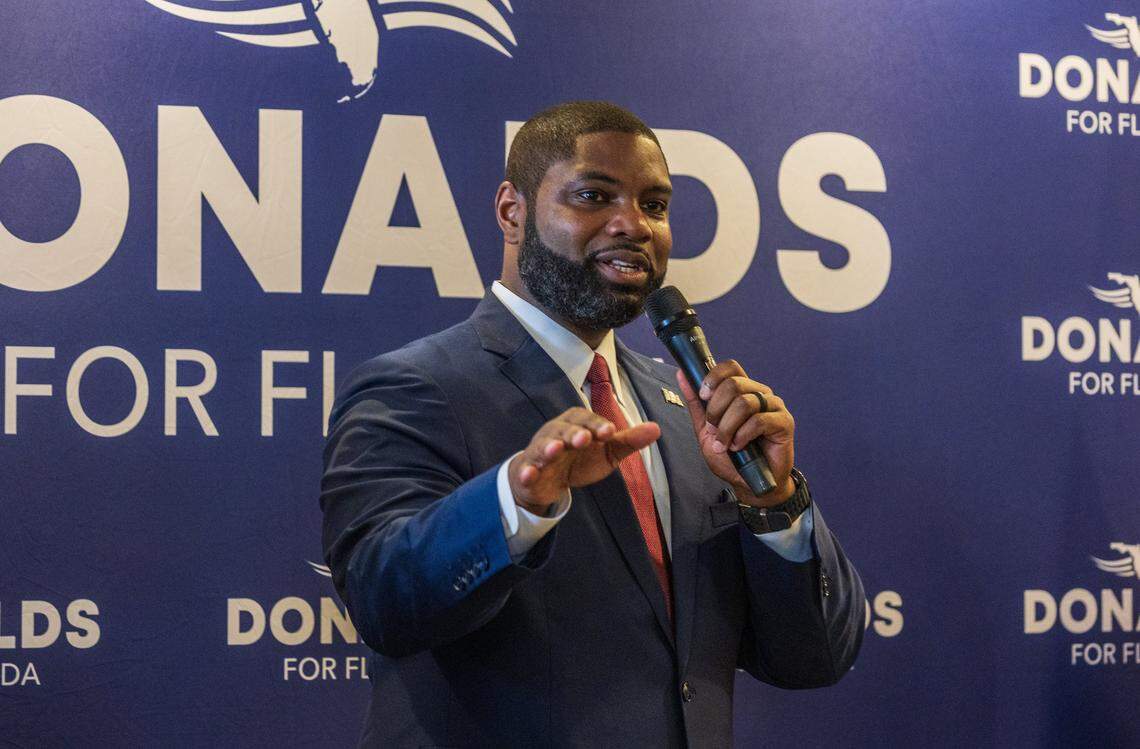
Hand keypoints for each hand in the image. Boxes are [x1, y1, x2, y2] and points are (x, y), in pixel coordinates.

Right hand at [508, 407, 660, 512]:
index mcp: (576, 424)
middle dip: (574, 433)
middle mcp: (556, 433)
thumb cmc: (579, 459)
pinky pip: (525, 470)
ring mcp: (540, 451)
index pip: (587, 420)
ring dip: (548, 447)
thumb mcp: (606, 451)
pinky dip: (526, 472)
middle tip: (585, 439)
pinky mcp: (528, 470)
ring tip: (555, 450)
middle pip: (564, 429)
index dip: (597, 425)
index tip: (610, 432)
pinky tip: (529, 475)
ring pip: (543, 446)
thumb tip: (657, 428)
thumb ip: (628, 441)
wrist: (546, 480)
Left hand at [674, 361, 794, 506]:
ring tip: (725, 443)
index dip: (713, 377)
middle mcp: (759, 393)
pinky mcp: (784, 422)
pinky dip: (742, 436)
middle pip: (733, 384)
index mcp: (742, 390)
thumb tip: (682, 375)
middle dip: (716, 410)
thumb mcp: (705, 430)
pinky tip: (739, 447)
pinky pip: (759, 420)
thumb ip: (696, 404)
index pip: (730, 367)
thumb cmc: (730, 456)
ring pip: (744, 402)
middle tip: (713, 429)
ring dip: (727, 427)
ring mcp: (773, 406)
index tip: (703, 395)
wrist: (749, 483)